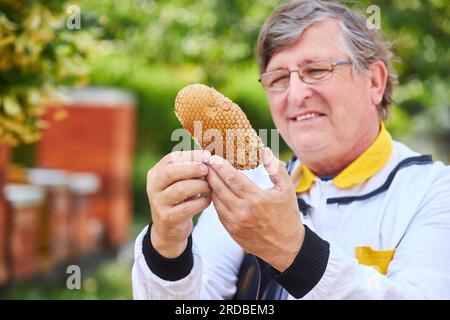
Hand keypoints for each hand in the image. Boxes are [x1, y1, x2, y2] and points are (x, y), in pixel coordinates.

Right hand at [147, 150, 210, 257]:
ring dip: (198, 185)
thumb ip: (188, 168)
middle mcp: (153, 187)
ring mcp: (159, 203)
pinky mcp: (168, 218)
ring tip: (208, 186)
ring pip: (180, 190)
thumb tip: (208, 154)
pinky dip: (201, 202)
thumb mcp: (179, 181)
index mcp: (156, 173)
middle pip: (171, 172)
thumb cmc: (179, 199)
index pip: (171, 158)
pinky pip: (187, 208)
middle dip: (192, 168)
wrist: (169, 228)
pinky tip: (207, 200)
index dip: (191, 155)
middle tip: (206, 169)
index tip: (207, 155)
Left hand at [207, 148, 304, 271]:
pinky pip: (218, 211)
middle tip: (204, 161)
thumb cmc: (287, 215)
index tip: (212, 157)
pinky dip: (215, 199)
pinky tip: (215, 191)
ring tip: (208, 174)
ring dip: (210, 186)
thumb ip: (276, 168)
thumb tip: (265, 151)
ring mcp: (235, 222)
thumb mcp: (287, 189)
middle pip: (219, 187)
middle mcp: (243, 211)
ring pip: (216, 199)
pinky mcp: (231, 231)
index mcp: (257, 198)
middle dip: (210, 172)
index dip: (220, 166)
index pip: (232, 177)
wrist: (287, 247)